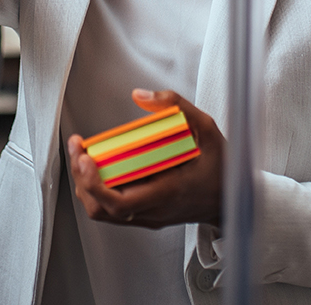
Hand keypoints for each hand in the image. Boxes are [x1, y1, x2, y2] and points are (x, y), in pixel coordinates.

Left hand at [67, 89, 223, 228]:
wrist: (232, 200)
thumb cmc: (222, 167)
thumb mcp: (207, 127)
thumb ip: (176, 106)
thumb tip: (141, 95)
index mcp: (168, 191)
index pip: (121, 202)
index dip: (95, 183)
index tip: (86, 157)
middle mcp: (154, 209)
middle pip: (102, 208)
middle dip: (81, 178)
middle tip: (78, 148)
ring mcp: (148, 216)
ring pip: (103, 212)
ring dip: (86, 185)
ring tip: (83, 156)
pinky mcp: (145, 215)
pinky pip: (112, 210)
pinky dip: (98, 190)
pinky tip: (98, 167)